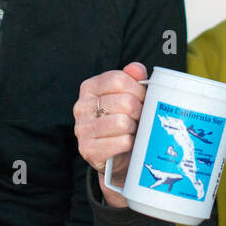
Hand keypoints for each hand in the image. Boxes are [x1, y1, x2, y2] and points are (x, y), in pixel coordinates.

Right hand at [73, 61, 149, 206]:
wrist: (119, 155)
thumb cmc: (125, 121)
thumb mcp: (129, 96)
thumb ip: (132, 79)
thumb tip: (137, 69)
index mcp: (89, 88)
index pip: (118, 79)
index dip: (138, 89)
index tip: (143, 98)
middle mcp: (81, 107)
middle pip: (124, 102)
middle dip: (140, 111)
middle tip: (141, 117)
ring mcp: (82, 129)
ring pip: (123, 123)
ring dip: (135, 128)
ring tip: (134, 130)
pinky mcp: (88, 150)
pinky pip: (121, 142)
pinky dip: (130, 143)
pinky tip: (128, 143)